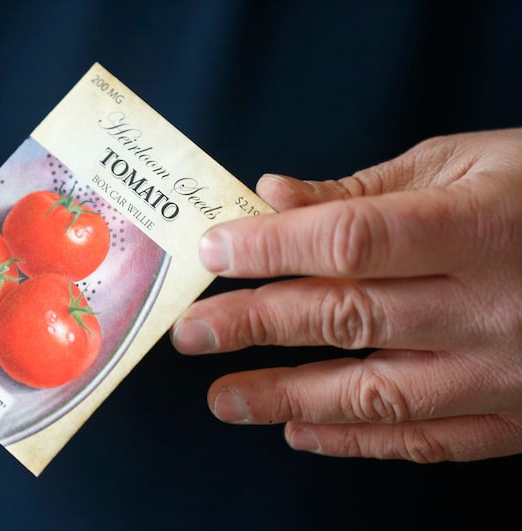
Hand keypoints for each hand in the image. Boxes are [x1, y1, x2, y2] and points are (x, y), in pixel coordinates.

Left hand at [171, 129, 521, 462]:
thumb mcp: (467, 164)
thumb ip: (365, 189)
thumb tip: (278, 197)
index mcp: (475, 227)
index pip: (349, 241)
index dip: (271, 248)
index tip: (213, 251)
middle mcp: (489, 307)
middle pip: (347, 318)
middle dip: (254, 327)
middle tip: (191, 335)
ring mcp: (504, 372)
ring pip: (377, 395)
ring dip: (288, 398)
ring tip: (224, 399)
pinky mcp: (516, 416)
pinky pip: (427, 439)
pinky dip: (356, 440)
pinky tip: (300, 431)